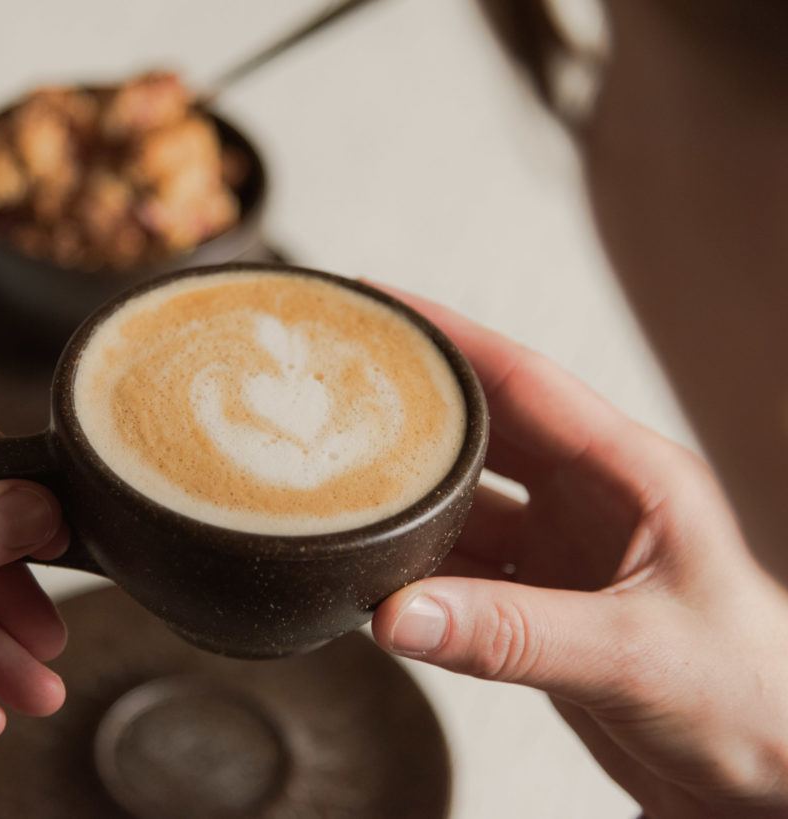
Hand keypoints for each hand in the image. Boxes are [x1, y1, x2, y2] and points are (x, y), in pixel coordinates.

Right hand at [370, 288, 787, 817]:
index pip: (525, 381)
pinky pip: (461, 572)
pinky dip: (416, 572)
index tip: (384, 308)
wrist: (767, 773)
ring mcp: (561, 551)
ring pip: (463, 506)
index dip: (450, 339)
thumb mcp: (632, 654)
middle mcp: (589, 501)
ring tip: (337, 483)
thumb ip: (513, 634)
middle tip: (338, 386)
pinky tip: (374, 573)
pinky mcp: (540, 603)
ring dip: (406, 500)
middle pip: (481, 433)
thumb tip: (401, 614)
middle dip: (411, 409)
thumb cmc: (746, 696)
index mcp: (631, 474)